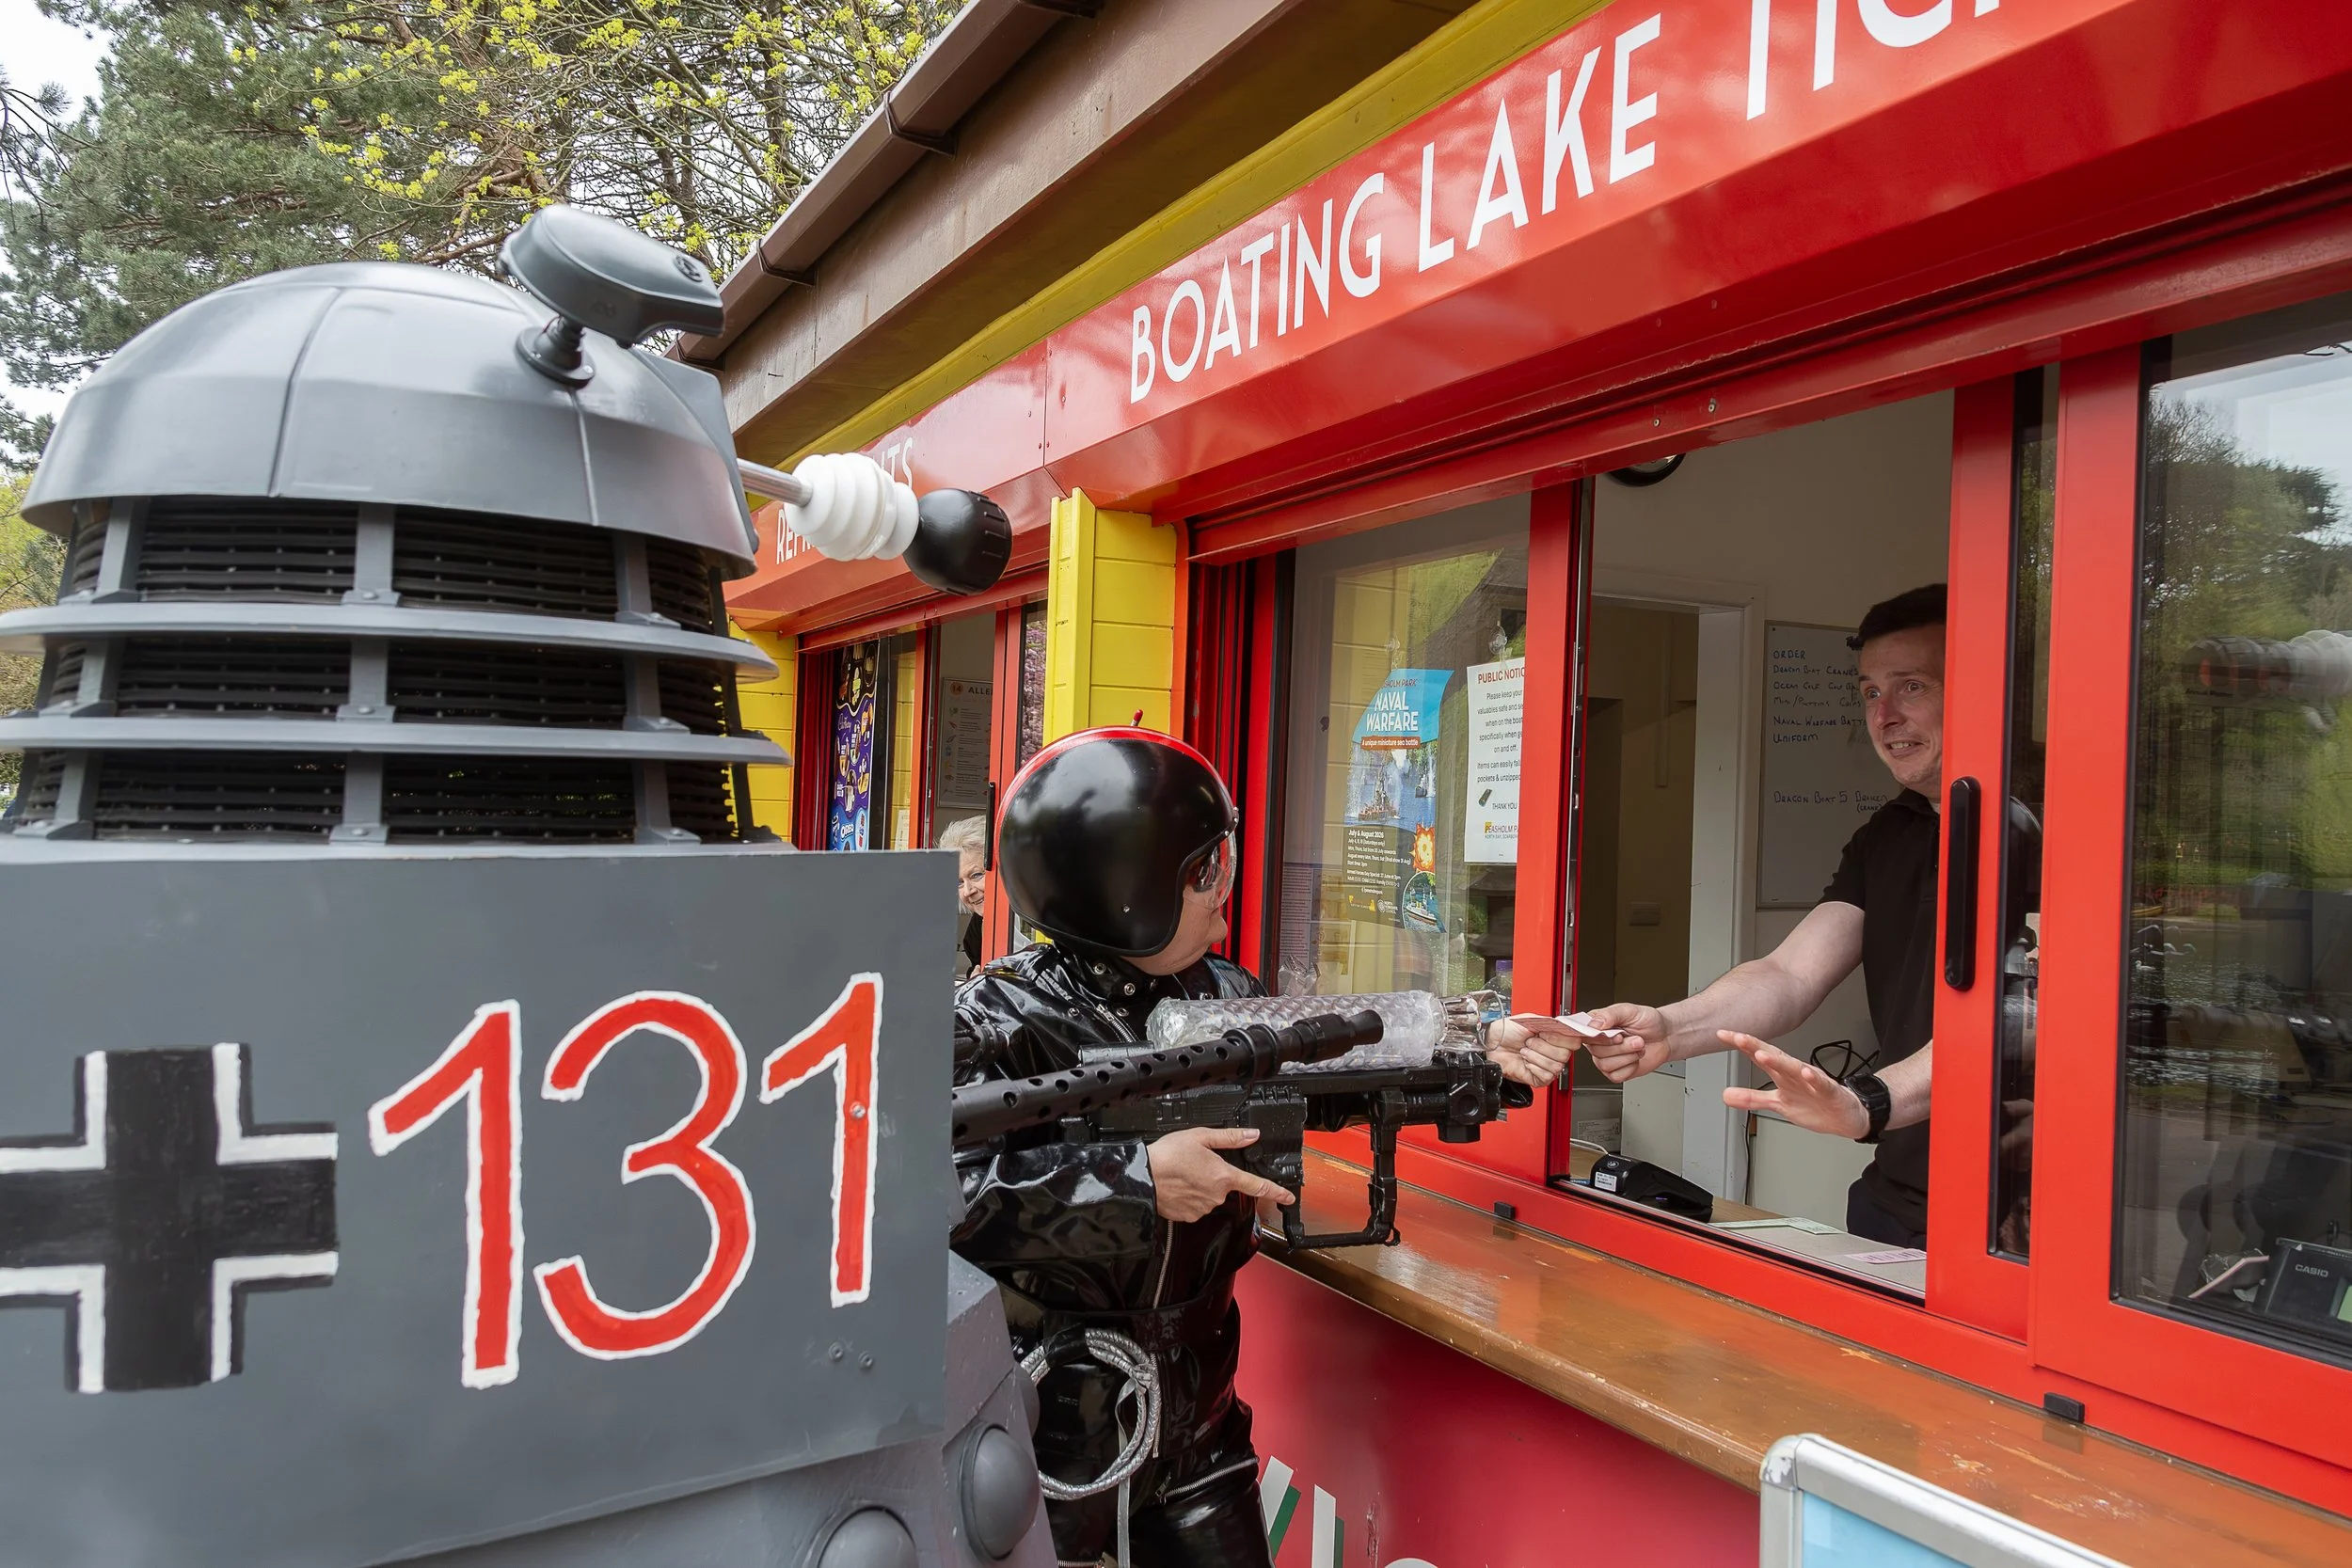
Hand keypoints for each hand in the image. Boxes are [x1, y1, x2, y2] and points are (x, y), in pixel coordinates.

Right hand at [1146, 1126, 1293, 1223]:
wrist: (1142, 1177)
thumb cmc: (1167, 1155)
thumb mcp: (1200, 1137)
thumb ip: (1230, 1137)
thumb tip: (1251, 1134)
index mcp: (1224, 1175)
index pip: (1258, 1186)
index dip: (1276, 1192)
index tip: (1288, 1197)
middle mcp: (1217, 1195)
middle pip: (1226, 1187)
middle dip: (1214, 1176)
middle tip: (1194, 1165)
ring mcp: (1203, 1208)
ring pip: (1210, 1196)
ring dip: (1201, 1187)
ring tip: (1183, 1174)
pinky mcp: (1190, 1216)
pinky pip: (1196, 1207)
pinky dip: (1190, 1197)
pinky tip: (1179, 1187)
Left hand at [1483, 1016, 1580, 1086]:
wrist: (1492, 1044)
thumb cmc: (1507, 1031)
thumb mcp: (1529, 1019)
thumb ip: (1549, 1022)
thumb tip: (1563, 1025)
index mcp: (1555, 1036)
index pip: (1573, 1041)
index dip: (1559, 1038)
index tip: (1544, 1033)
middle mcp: (1553, 1051)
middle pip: (1564, 1055)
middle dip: (1542, 1047)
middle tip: (1530, 1042)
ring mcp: (1547, 1065)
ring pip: (1555, 1066)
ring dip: (1535, 1057)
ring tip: (1525, 1051)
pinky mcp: (1539, 1078)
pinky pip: (1546, 1076)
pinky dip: (1533, 1068)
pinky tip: (1526, 1062)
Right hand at [1580, 1003, 1674, 1081]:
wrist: (1665, 1036)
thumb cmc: (1648, 1021)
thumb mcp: (1630, 1011)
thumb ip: (1610, 1014)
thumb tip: (1594, 1023)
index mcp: (1597, 1024)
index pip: (1582, 1033)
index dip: (1598, 1037)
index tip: (1616, 1035)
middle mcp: (1598, 1042)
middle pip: (1596, 1052)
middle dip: (1622, 1046)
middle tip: (1635, 1039)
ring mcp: (1606, 1058)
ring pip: (1605, 1065)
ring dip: (1628, 1056)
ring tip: (1638, 1047)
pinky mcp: (1615, 1071)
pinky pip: (1616, 1076)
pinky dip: (1630, 1067)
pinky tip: (1635, 1058)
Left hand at [1718, 1031, 1868, 1138]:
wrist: (1848, 1115)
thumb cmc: (1815, 1105)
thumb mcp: (1778, 1104)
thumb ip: (1752, 1098)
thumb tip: (1726, 1095)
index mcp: (1783, 1074)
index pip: (1759, 1056)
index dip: (1741, 1046)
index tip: (1723, 1034)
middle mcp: (1795, 1073)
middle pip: (1774, 1057)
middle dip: (1756, 1046)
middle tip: (1738, 1037)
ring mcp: (1812, 1082)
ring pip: (1794, 1069)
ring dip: (1779, 1061)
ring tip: (1762, 1054)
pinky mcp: (1829, 1092)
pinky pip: (1821, 1085)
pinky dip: (1814, 1079)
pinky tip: (1805, 1073)